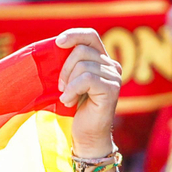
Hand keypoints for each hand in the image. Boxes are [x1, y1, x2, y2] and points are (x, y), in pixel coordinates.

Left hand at [54, 29, 123, 159]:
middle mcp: (112, 66)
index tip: (58, 43)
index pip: (91, 36)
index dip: (74, 34)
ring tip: (66, 97)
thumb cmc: (75, 110)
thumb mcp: (70, 81)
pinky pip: (86, 79)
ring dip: (68, 82)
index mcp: (102, 61)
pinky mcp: (111, 90)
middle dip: (65, 68)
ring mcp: (114, 78)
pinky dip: (72, 90)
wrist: (86, 137)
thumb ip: (69, 63)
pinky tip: (69, 101)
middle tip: (60, 87)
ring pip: (83, 65)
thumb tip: (57, 44)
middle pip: (82, 50)